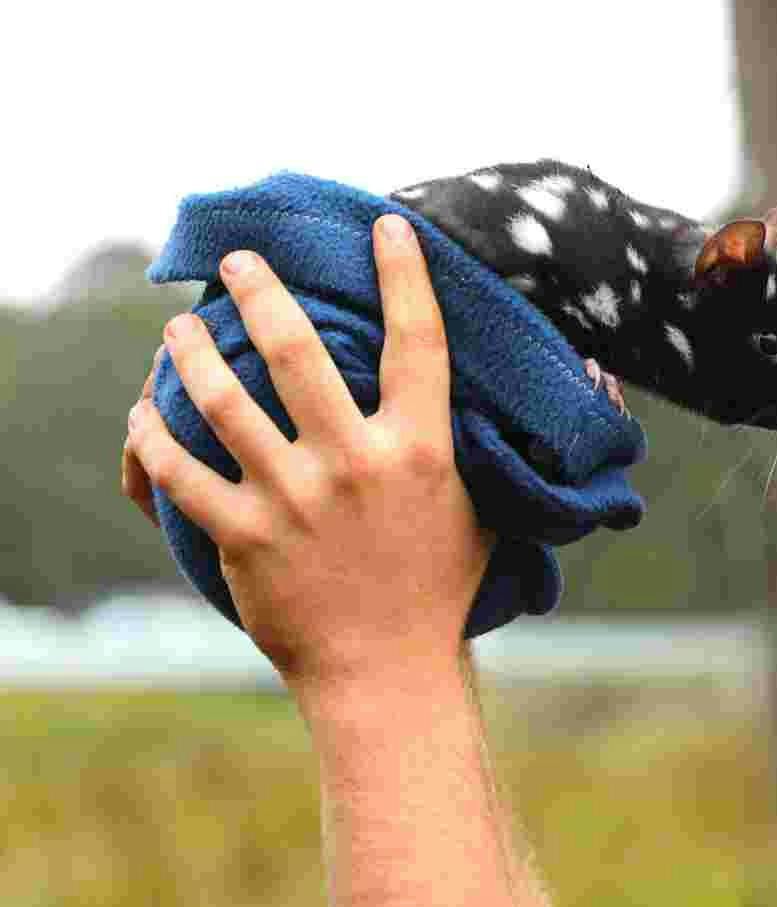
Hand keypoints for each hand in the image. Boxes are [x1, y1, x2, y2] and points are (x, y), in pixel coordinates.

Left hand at [122, 215, 492, 695]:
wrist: (389, 674)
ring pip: (224, 400)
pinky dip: (153, 438)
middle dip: (262, 291)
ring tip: (180, 329)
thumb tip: (493, 400)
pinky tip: (146, 415)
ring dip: (192, 352)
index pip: (417, 342)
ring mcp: (297, 500)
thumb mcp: (477, 513)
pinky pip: (181, 473)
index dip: (404, 275)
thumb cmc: (437, 591)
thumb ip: (469, 452)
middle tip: (239, 263)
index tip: (385, 226)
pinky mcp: (246, 537)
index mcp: (422, 451)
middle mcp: (358, 465)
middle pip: (299, 350)